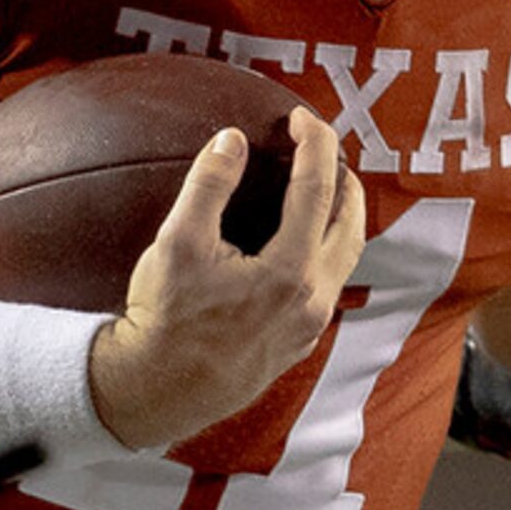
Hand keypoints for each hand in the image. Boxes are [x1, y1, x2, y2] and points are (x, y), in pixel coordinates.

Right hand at [90, 107, 366, 450]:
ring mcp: (309, 324)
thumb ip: (209, 184)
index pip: (317, 189)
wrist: (160, 391)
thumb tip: (231, 140)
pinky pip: (329, 283)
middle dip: (343, 178)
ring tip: (324, 188)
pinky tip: (301, 240)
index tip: (299, 118)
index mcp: (289, 271)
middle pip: (350, 223)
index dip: (314, 144)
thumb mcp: (177, 242)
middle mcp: (311, 299)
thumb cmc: (165, 321)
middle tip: (323, 148)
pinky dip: (326, 248)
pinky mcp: (299, 341)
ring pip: (346, 256)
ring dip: (341, 215)